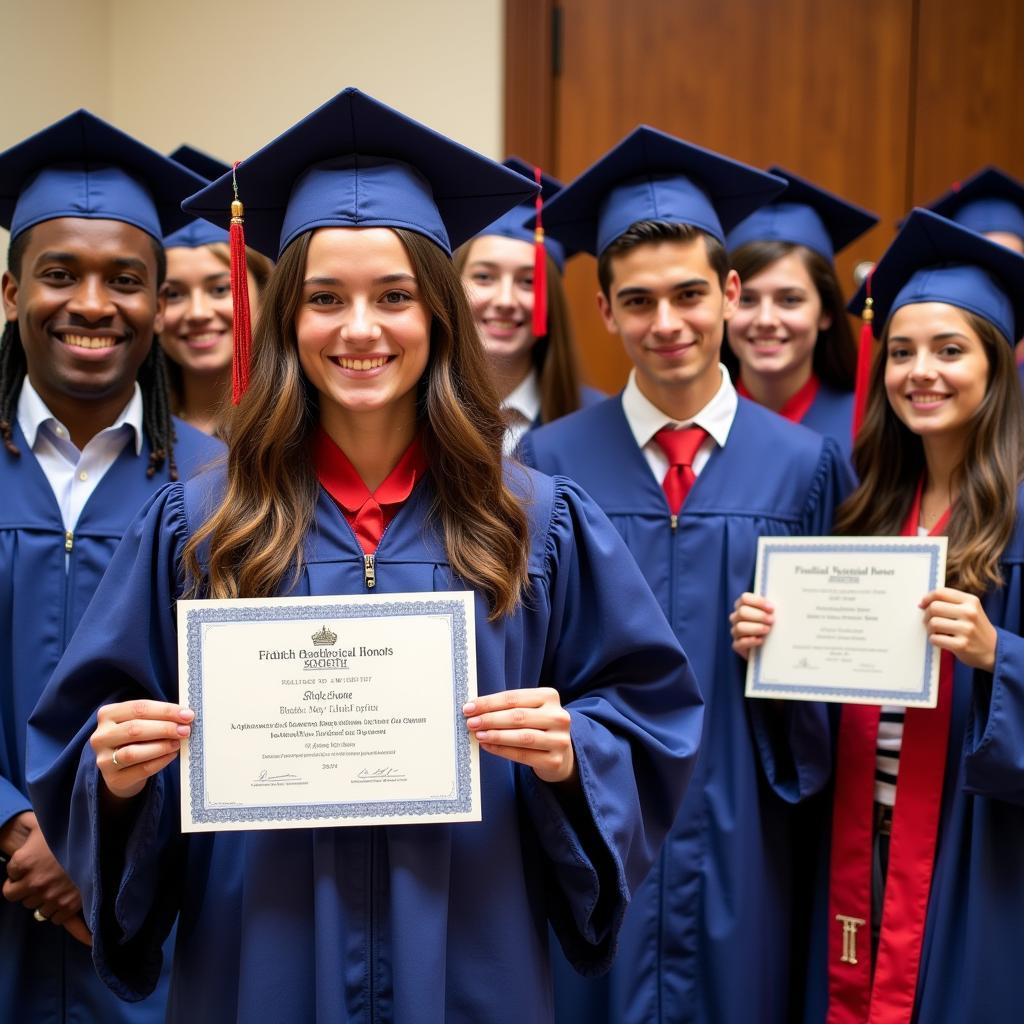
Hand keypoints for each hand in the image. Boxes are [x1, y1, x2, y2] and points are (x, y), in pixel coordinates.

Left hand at [2, 811, 91, 945]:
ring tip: (53, 886)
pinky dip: (57, 910)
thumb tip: (16, 827)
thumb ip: (26, 827)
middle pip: (16, 895)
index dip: (20, 870)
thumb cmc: (72, 828)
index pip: (10, 876)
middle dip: (26, 887)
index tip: (31, 865)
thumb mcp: (45, 823)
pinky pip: (53, 917)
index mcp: (24, 860)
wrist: (104, 839)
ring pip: (34, 908)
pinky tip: (63, 896)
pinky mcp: (67, 905)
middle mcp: (33, 881)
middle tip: (40, 877)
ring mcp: (50, 895)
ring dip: (41, 899)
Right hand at [90, 700, 193, 800]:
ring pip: (133, 752)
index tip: (187, 714)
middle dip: (165, 728)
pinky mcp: (113, 778)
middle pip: (134, 729)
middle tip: (185, 730)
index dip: (165, 710)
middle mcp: (101, 736)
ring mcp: (103, 759)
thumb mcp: (141, 723)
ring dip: (161, 746)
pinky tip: (171, 755)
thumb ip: (157, 717)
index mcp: (107, 714)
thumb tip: (185, 716)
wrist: (122, 770)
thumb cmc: (136, 740)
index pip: (138, 708)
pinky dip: (160, 762)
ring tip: (178, 743)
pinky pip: (140, 770)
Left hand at [463, 687, 575, 783]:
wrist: (561, 753)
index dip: (489, 703)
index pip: (514, 698)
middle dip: (490, 719)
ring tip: (479, 735)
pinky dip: (503, 751)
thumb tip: (475, 709)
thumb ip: (507, 708)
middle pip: (518, 716)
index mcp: (550, 696)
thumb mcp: (529, 710)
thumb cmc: (537, 727)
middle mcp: (558, 716)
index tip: (470, 707)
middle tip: (471, 722)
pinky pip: (524, 756)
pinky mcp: (554, 760)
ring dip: (496, 736)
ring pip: (522, 737)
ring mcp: (559, 739)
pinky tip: (489, 746)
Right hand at [729, 592, 774, 659]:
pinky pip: (740, 642)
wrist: (767, 646)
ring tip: (767, 630)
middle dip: (759, 616)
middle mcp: (736, 617)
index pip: (745, 598)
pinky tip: (761, 640)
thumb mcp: (769, 614)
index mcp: (742, 606)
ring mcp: (735, 631)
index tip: (771, 608)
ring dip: (756, 628)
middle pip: (742, 612)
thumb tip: (775, 606)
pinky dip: (751, 641)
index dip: (758, 602)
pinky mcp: (737, 645)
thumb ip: (769, 608)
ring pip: (740, 627)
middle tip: (771, 620)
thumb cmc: (768, 626)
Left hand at [921, 587, 997, 670]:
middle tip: (929, 621)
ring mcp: (967, 629)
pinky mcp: (961, 645)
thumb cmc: (975, 628)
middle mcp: (970, 613)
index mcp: (971, 601)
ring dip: (929, 629)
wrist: (993, 650)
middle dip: (927, 615)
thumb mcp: (970, 609)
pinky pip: (935, 639)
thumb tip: (923, 602)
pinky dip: (934, 640)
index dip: (927, 598)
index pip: (941, 593)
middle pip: (934, 607)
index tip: (922, 604)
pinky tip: (941, 640)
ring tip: (936, 631)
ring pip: (933, 623)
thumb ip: (951, 602)